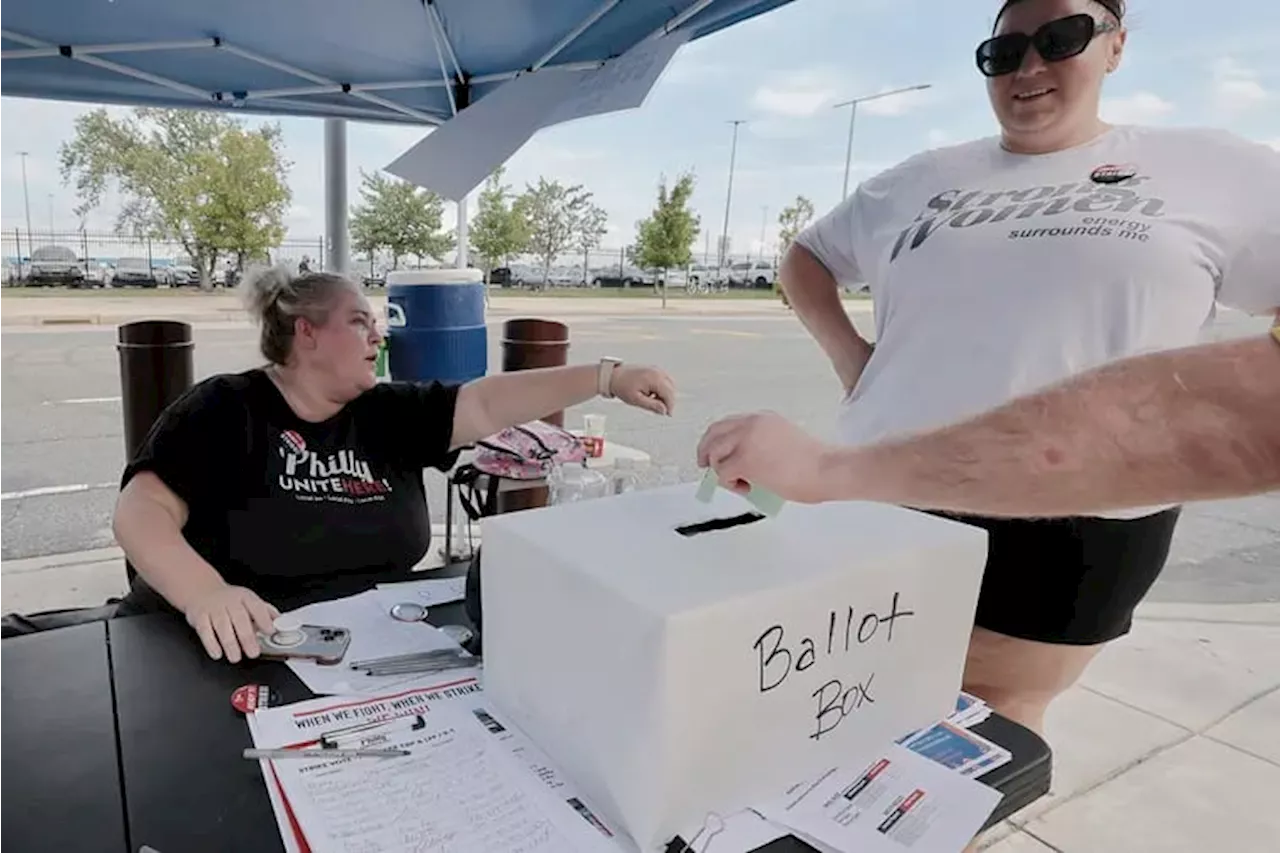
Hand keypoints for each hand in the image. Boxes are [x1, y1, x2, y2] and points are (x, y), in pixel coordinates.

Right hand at [184, 583, 279, 662]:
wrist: (202, 591)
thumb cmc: (229, 600)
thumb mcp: (249, 601)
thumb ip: (266, 612)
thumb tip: (281, 623)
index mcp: (245, 597)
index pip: (257, 606)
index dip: (264, 619)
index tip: (270, 631)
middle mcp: (230, 602)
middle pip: (239, 619)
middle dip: (247, 637)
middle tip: (253, 652)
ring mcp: (214, 609)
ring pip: (222, 626)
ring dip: (230, 644)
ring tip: (236, 657)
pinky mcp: (200, 617)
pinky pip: (204, 631)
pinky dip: (211, 643)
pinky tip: (217, 653)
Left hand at [609, 365, 675, 415]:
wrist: (613, 376)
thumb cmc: (622, 386)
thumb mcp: (636, 400)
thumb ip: (652, 406)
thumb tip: (663, 410)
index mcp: (654, 378)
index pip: (669, 394)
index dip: (669, 406)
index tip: (667, 414)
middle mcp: (657, 372)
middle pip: (671, 389)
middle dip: (668, 400)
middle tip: (660, 410)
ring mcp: (655, 369)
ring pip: (669, 384)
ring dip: (665, 394)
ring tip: (653, 402)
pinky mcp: (653, 370)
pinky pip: (664, 380)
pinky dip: (662, 388)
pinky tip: (653, 394)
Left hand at [696, 411, 834, 503]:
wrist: (828, 468)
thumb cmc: (816, 464)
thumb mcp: (784, 442)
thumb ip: (762, 446)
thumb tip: (744, 465)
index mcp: (762, 419)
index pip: (728, 424)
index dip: (717, 441)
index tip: (715, 454)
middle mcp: (751, 424)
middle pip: (713, 433)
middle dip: (706, 452)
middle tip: (706, 467)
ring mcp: (746, 440)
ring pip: (714, 453)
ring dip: (722, 471)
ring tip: (743, 483)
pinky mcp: (744, 460)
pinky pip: (722, 473)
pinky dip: (731, 485)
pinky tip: (748, 488)